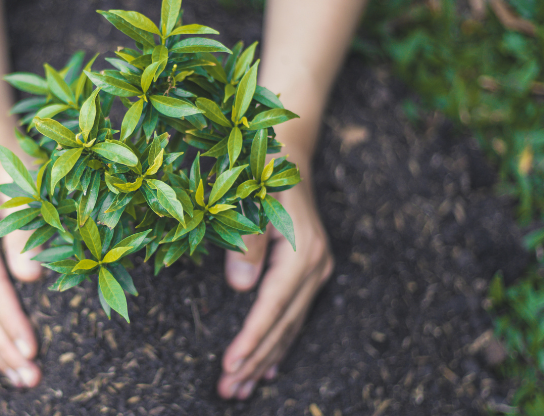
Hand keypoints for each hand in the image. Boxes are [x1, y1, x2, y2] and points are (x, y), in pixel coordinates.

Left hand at [216, 169, 333, 399]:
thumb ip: (247, 240)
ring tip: (238, 391)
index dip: (250, 339)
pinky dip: (279, 346)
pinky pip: (294, 318)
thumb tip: (240, 287)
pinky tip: (267, 372)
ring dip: (264, 361)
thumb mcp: (251, 196)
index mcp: (301, 252)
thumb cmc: (262, 170)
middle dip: (254, 361)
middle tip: (227, 391)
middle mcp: (315, 267)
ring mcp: (316, 271)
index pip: (272, 307)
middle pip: (282, 325)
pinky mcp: (311, 273)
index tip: (229, 366)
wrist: (288, 152)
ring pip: (289, 327)